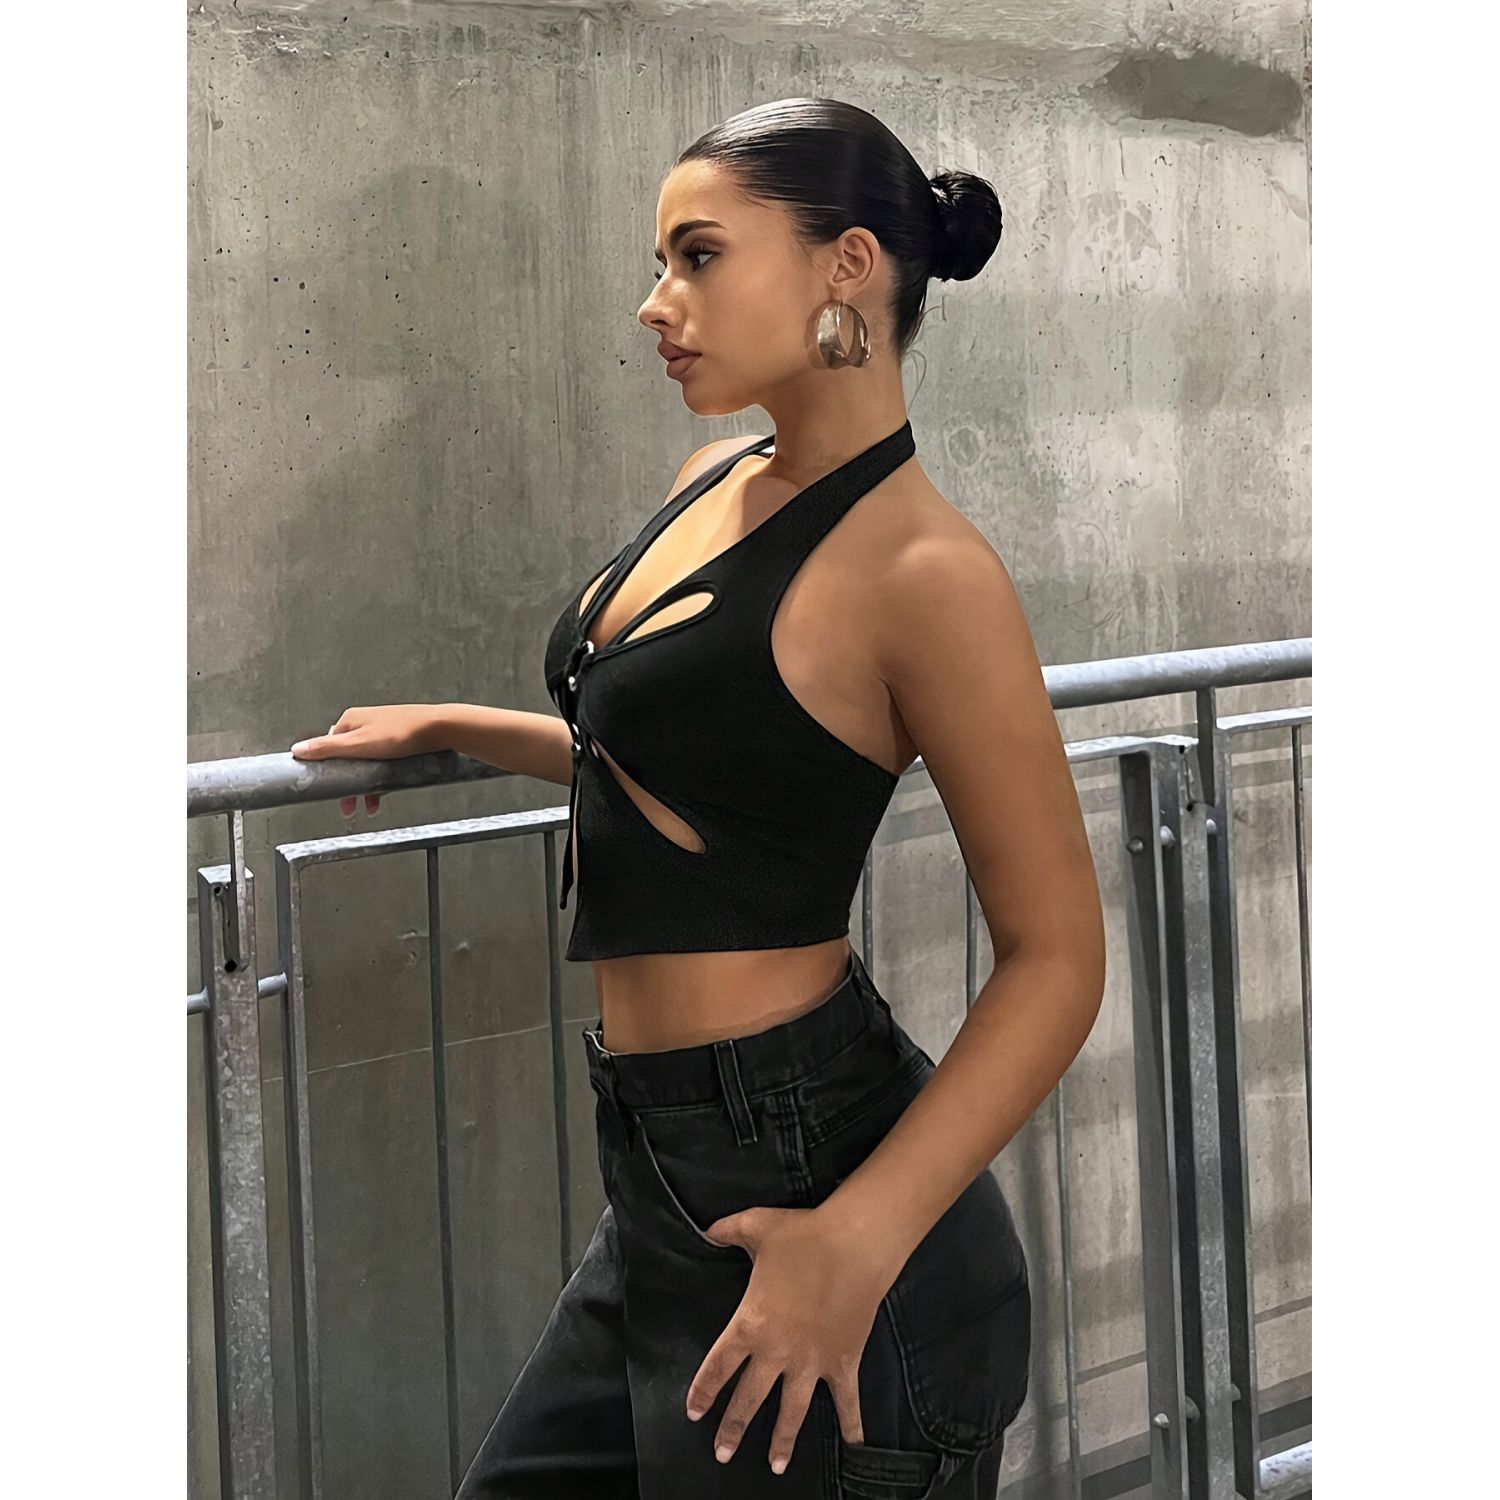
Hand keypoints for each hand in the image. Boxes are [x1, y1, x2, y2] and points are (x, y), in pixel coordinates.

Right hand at [290, 704, 440, 816]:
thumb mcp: (358, 745)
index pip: (328, 747)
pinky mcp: (399, 742)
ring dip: (364, 787)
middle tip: (348, 805)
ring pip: (366, 764)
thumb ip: (327, 749)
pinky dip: (380, 781)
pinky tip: (383, 795)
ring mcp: (382, 733)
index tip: (328, 788)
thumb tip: (298, 749)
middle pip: (348, 759)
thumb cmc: (402, 733)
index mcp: (351, 721)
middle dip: (347, 785)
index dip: (328, 770)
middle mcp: (365, 724)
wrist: (440, 729)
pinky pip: (383, 765)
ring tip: (368, 806)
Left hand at [685, 1204, 889, 1475]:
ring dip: (782, 1440)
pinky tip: (854, 1446)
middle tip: (723, 1453)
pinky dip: (852, 1425)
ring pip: (792, 1411)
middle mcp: (777, 1352)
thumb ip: (725, 1231)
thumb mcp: (755, 1226)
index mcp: (750, 1324)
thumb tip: (704, 1229)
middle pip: (749, 1399)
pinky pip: (846, 1401)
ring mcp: (811, 1362)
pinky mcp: (843, 1362)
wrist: (853, 1243)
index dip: (703, 1391)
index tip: (694, 1412)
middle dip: (733, 1428)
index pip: (718, 1366)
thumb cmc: (803, 1236)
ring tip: (775, 1466)